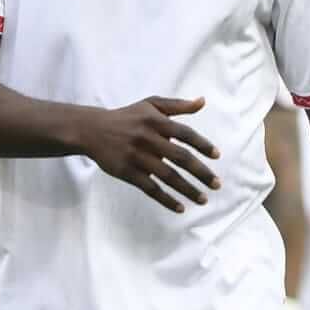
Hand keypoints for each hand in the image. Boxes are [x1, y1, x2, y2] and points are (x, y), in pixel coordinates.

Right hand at [76, 96, 219, 212]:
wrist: (92, 130)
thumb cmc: (127, 117)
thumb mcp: (150, 105)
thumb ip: (177, 105)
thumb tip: (202, 101)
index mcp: (156, 122)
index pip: (185, 134)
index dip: (202, 145)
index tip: (217, 156)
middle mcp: (148, 139)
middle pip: (180, 157)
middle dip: (201, 172)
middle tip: (216, 184)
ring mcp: (137, 157)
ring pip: (167, 176)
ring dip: (187, 189)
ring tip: (203, 199)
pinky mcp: (127, 172)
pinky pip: (150, 188)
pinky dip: (166, 199)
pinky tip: (179, 207)